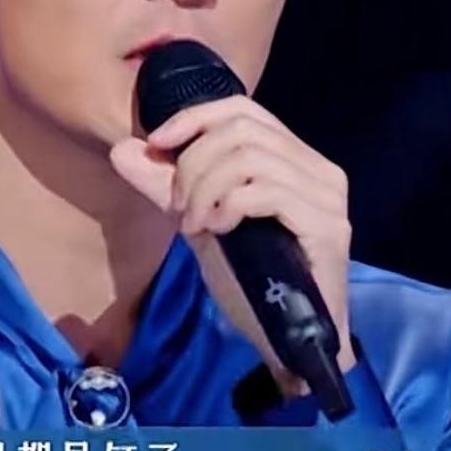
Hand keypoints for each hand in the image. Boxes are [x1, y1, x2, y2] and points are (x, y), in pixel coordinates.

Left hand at [109, 94, 355, 397]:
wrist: (284, 340)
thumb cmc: (250, 280)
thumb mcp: (199, 223)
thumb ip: (165, 187)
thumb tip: (122, 149)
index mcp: (294, 158)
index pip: (242, 109)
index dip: (194, 118)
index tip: (157, 144)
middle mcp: (319, 168)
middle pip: (241, 131)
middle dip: (194, 164)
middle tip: (180, 207)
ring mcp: (328, 196)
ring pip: (249, 158)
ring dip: (206, 189)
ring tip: (196, 225)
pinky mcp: (327, 226)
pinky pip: (266, 192)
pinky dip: (228, 206)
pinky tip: (218, 231)